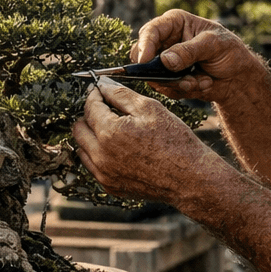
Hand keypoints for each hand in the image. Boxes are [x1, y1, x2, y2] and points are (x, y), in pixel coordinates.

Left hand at [71, 77, 225, 202]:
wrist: (191, 178)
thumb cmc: (175, 141)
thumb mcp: (150, 108)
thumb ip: (120, 94)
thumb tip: (102, 85)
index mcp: (109, 133)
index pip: (89, 107)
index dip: (94, 94)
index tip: (99, 90)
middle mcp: (101, 156)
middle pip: (79, 128)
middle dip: (89, 115)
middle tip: (106, 109)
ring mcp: (104, 174)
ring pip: (82, 148)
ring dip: (92, 136)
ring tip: (114, 129)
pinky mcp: (110, 186)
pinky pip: (93, 166)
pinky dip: (99, 154)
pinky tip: (118, 148)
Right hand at [130, 9, 258, 101]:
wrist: (239, 78)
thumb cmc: (230, 52)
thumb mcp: (213, 45)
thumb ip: (189, 51)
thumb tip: (165, 60)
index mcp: (174, 23)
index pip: (150, 31)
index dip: (144, 46)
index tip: (145, 61)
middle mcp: (165, 41)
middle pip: (142, 55)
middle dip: (160, 70)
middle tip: (182, 78)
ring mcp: (165, 62)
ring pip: (152, 76)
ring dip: (177, 82)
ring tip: (200, 81)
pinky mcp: (168, 79)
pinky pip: (165, 88)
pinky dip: (184, 90)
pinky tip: (203, 84)